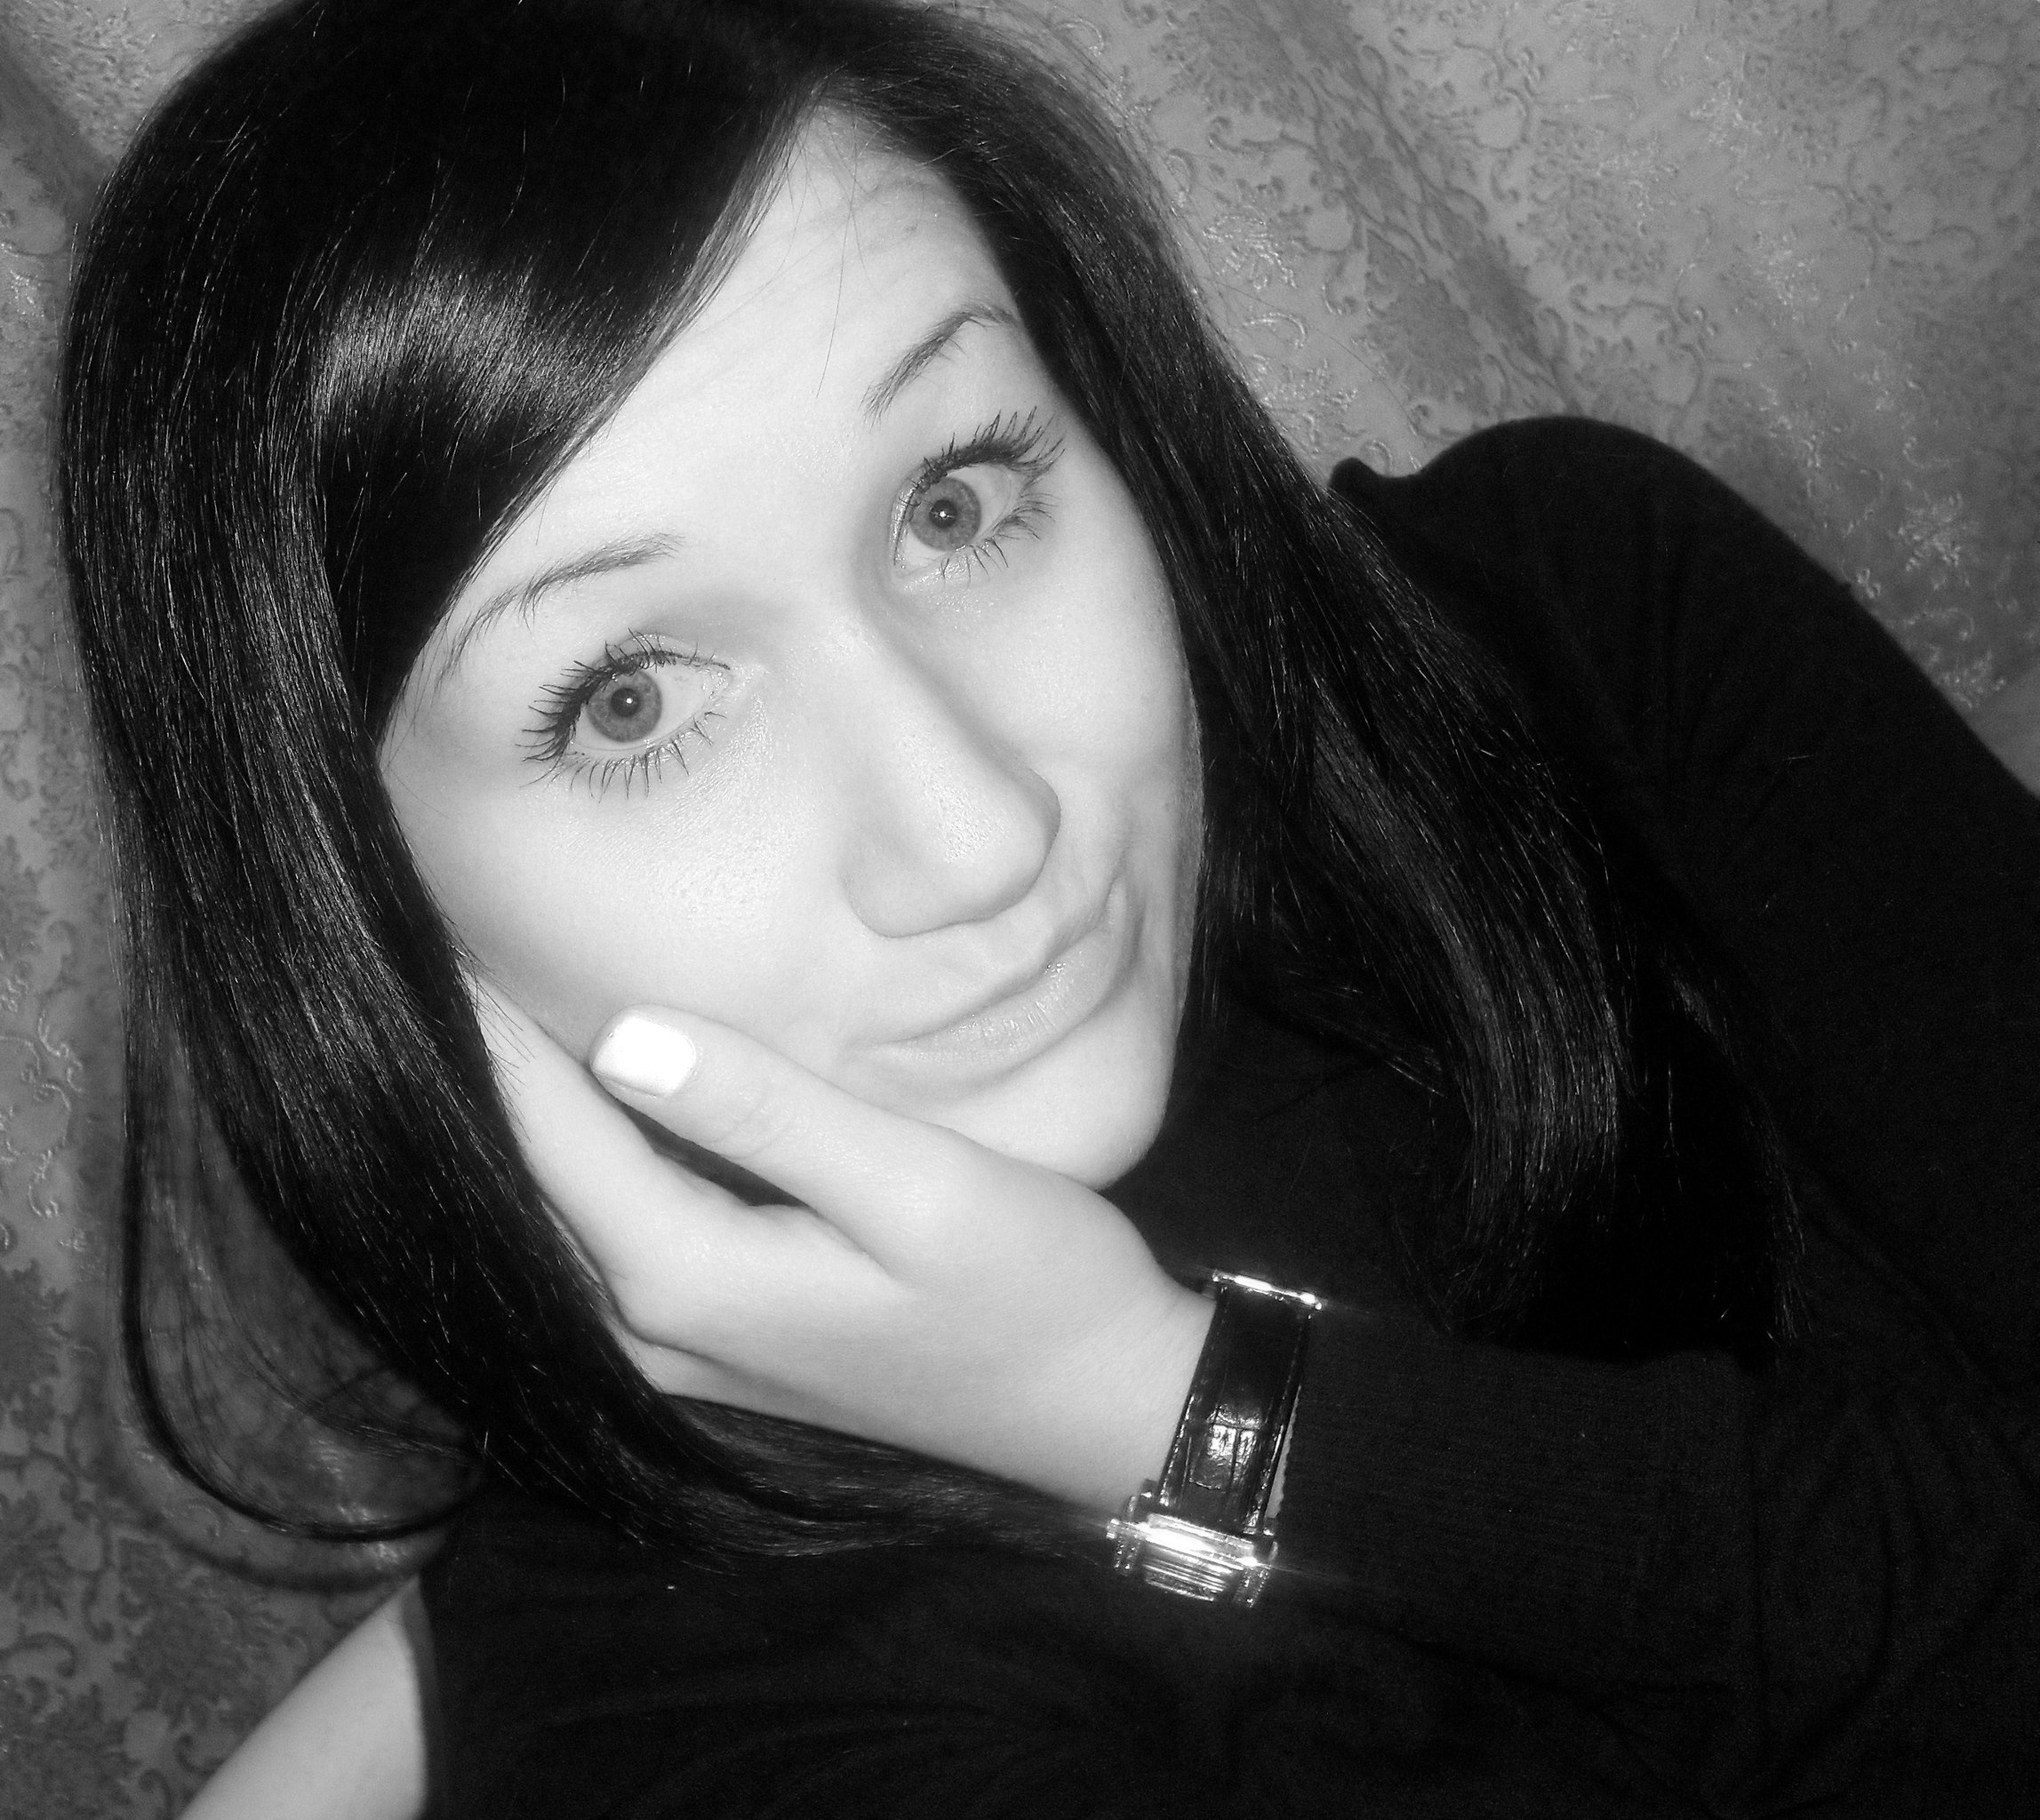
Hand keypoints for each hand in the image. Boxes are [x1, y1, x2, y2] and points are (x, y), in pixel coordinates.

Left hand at [475, 987, 1212, 1512]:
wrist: (1098, 1408)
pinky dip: (579, 1160)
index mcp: (688, 1278)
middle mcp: (653, 1328)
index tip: (448, 910)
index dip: (491, 1019)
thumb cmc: (1033, 1284)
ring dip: (527, 1112)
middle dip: (488, 1061)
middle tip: (456, 930)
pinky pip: (606, 1238)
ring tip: (498, 991)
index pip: (545, 1128)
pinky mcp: (715, 1341)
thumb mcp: (917, 1185)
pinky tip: (589, 1088)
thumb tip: (620, 1030)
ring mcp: (679, 1349)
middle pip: (528, 1177)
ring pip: (559, 1214)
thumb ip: (770, 1112)